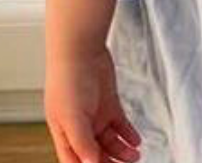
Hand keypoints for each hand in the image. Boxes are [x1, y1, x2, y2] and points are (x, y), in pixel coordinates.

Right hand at [44, 48, 141, 162]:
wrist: (81, 50)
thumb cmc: (68, 80)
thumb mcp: (73, 117)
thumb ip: (82, 142)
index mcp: (65, 135)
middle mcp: (80, 128)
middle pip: (95, 155)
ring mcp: (95, 116)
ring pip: (110, 143)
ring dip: (122, 152)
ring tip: (135, 157)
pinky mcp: (109, 104)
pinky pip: (120, 125)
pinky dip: (128, 135)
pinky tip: (136, 142)